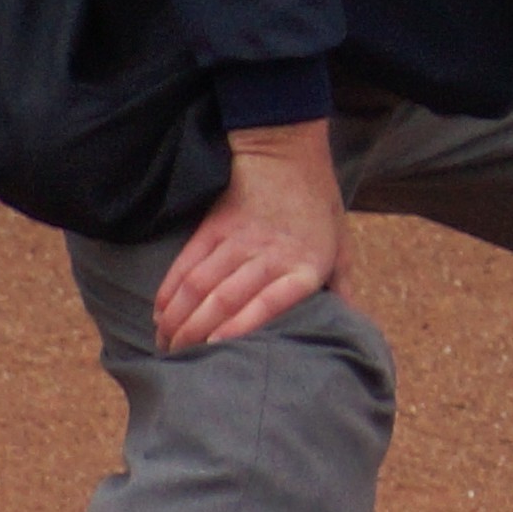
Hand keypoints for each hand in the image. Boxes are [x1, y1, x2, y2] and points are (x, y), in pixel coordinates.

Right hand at [155, 122, 351, 351]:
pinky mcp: (213, 226)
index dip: (240, 327)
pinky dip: (169, 290)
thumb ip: (341, 287)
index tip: (217, 350)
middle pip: (225, 299)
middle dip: (197, 334)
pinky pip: (186, 262)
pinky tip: (160, 312)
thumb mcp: (341, 245)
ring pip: (199, 284)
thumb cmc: (318, 204)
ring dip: (178, 317)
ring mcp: (237, 239)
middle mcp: (269, 255)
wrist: (285, 150)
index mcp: (304, 265)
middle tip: (181, 362)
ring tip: (166, 343)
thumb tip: (352, 325)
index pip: (269, 302)